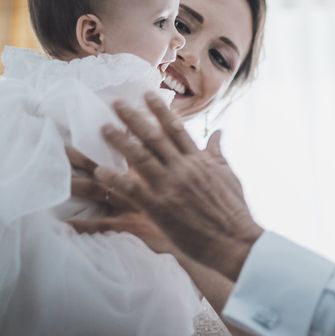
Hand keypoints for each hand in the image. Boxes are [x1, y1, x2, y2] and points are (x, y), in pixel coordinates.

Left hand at [75, 92, 262, 280]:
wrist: (233, 240)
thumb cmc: (233, 210)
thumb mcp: (228, 176)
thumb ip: (217, 153)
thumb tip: (218, 133)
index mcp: (199, 160)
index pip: (176, 129)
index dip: (160, 111)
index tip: (147, 95)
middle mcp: (183, 168)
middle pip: (154, 137)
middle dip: (134, 118)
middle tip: (117, 102)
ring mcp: (170, 187)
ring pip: (140, 157)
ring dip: (120, 141)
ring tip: (104, 127)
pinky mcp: (160, 208)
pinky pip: (132, 189)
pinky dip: (116, 179)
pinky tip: (100, 170)